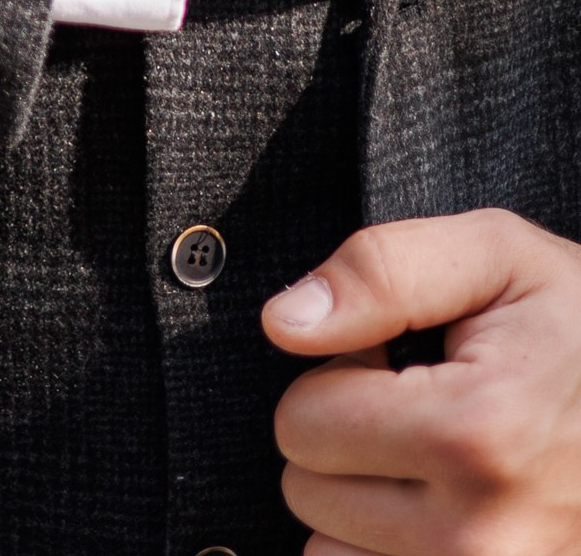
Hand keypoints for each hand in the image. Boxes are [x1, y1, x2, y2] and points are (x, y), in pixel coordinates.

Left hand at [266, 211, 580, 552]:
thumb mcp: (498, 256)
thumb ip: (381, 271)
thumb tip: (284, 324)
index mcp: (478, 436)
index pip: (302, 423)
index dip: (340, 373)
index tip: (400, 360)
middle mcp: (485, 541)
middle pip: (309, 495)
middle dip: (348, 441)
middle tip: (426, 409)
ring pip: (333, 555)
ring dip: (367, 507)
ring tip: (441, 462)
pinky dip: (393, 550)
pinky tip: (446, 508)